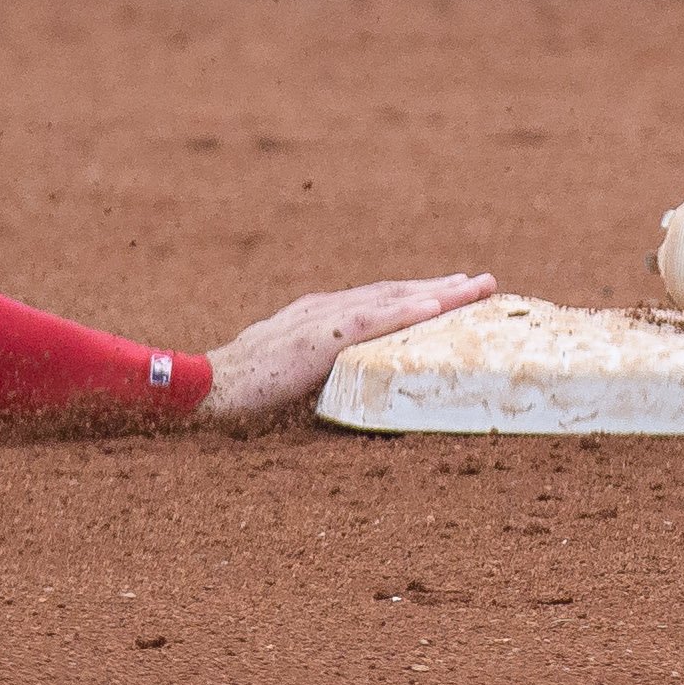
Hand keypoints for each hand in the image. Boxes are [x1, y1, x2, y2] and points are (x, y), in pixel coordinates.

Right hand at [202, 271, 496, 423]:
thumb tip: (351, 401)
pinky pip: (369, 321)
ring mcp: (319, 321)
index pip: (377, 304)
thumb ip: (320, 382)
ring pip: (389, 299)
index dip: (416, 298)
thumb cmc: (237, 396)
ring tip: (476, 288)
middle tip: (484, 283)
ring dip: (437, 292)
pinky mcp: (316, 339)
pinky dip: (404, 310)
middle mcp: (323, 310)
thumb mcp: (289, 384)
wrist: (199, 391)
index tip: (454, 295)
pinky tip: (435, 304)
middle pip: (392, 293)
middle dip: (441, 288)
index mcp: (317, 320)